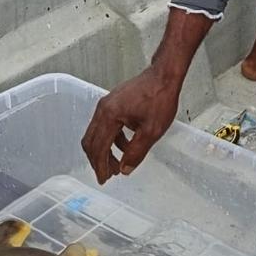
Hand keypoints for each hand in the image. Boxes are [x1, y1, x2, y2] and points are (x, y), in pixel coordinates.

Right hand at [81, 68, 178, 184]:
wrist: (164, 75)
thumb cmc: (159, 98)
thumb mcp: (151, 131)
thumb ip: (136, 152)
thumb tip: (124, 169)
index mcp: (109, 116)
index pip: (99, 147)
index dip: (100, 166)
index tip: (104, 179)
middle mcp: (103, 109)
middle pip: (91, 141)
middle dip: (98, 160)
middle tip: (108, 175)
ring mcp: (107, 104)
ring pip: (97, 133)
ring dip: (105, 150)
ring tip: (118, 163)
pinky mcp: (113, 102)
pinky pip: (106, 125)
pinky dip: (112, 139)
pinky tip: (126, 145)